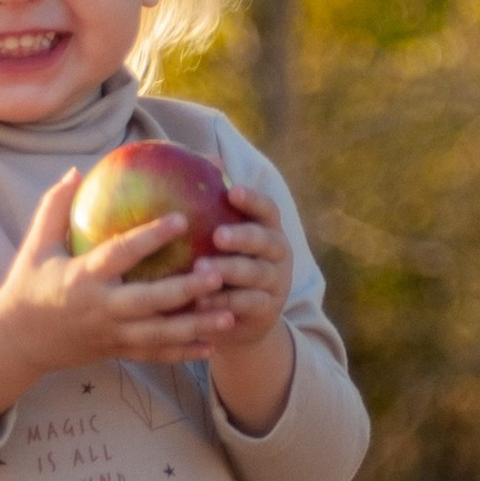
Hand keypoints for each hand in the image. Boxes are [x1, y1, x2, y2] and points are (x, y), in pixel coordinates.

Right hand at [0, 169, 236, 428]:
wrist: (17, 341)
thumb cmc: (28, 285)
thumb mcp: (35, 245)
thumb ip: (55, 208)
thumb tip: (78, 171)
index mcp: (82, 277)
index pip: (121, 254)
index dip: (151, 237)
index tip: (181, 220)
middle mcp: (100, 308)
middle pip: (150, 301)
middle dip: (186, 290)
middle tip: (219, 273)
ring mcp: (111, 333)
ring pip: (160, 334)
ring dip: (196, 326)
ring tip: (230, 314)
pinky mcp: (117, 351)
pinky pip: (156, 354)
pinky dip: (185, 352)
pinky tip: (214, 346)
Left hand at [205, 181, 295, 433]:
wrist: (237, 320)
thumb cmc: (221, 265)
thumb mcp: (217, 241)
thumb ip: (212, 205)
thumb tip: (205, 160)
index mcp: (267, 230)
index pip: (267, 210)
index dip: (252, 200)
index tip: (231, 191)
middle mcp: (278, 254)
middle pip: (266, 241)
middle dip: (243, 236)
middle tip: (217, 235)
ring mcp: (276, 284)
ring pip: (256, 274)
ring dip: (230, 270)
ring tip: (202, 269)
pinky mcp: (267, 312)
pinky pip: (248, 304)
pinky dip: (225, 302)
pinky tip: (201, 301)